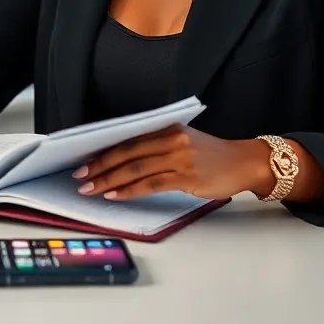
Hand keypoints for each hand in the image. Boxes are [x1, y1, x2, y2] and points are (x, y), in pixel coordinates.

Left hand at [72, 125, 272, 200]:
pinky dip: (129, 190)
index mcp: (167, 128)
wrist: (244, 162)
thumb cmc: (212, 155)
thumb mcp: (184, 141)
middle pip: (126, 153)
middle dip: (99, 166)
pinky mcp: (186, 176)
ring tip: (91, 189)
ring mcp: (178, 157)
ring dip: (109, 180)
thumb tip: (122, 161)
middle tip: (79, 177)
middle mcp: (171, 139)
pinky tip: (115, 195)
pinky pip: (150, 184)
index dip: (103, 151)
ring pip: (134, 169)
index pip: (127, 139)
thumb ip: (157, 147)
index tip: (83, 161)